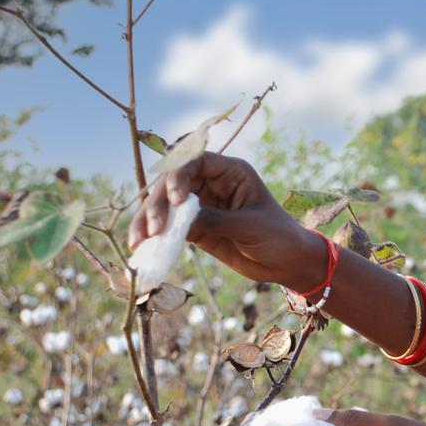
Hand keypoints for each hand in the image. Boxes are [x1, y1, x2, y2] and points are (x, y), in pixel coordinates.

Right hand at [127, 152, 324, 288]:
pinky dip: (155, 236)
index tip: (176, 200)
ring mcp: (201, 205)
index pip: (195, 162)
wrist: (288, 263)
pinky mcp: (195, 227)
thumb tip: (179, 220)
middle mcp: (212, 184)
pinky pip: (170, 227)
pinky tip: (142, 246)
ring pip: (165, 205)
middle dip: (157, 203)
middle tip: (153, 228)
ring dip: (148, 221)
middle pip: (172, 183)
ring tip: (138, 241)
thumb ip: (216, 221)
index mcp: (230, 172)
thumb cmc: (279, 237)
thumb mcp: (251, 227)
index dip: (179, 175)